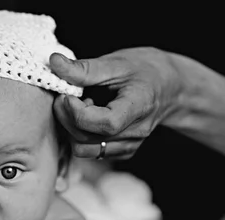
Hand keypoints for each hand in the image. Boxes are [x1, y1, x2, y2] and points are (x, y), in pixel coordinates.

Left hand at [50, 48, 182, 158]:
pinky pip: (91, 152)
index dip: (77, 111)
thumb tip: (54, 63)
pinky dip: (80, 135)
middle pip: (87, 139)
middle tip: (67, 95)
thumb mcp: (117, 63)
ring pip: (84, 150)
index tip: (67, 93)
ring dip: (71, 128)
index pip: (104, 123)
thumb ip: (84, 68)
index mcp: (138, 107)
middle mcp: (135, 133)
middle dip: (66, 117)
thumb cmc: (145, 70)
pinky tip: (89, 116)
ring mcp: (128, 146)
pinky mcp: (121, 152)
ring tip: (81, 106)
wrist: (170, 87)